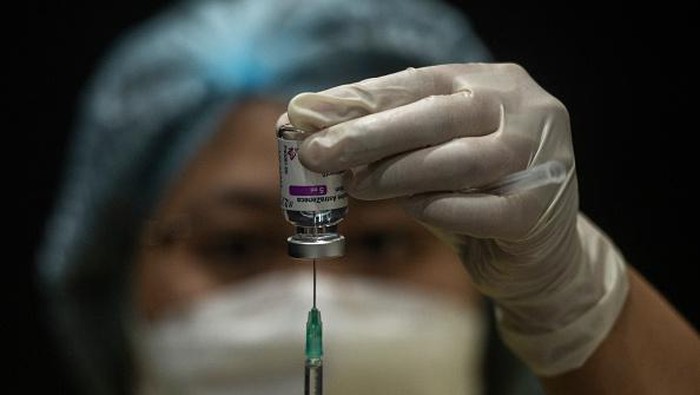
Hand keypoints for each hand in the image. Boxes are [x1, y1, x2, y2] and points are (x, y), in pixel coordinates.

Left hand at [285, 63, 627, 375]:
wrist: (535, 252)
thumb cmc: (474, 195)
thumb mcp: (431, 154)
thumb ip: (387, 138)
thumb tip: (314, 125)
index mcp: (494, 83)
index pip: (418, 82)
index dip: (360, 99)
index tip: (307, 116)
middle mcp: (524, 110)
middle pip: (439, 115)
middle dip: (369, 135)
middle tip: (317, 154)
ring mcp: (540, 159)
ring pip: (459, 161)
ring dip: (397, 174)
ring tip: (356, 187)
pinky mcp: (538, 211)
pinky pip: (479, 210)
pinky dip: (436, 210)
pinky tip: (412, 209)